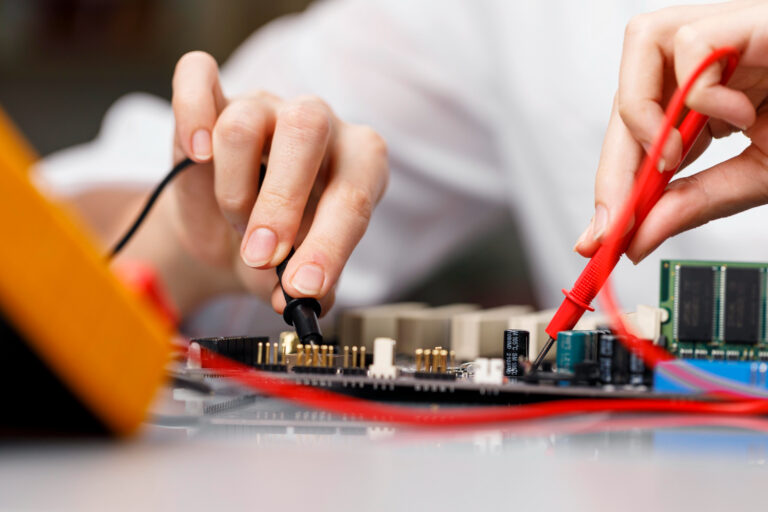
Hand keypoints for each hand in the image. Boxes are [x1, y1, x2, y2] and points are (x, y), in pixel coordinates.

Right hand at [169, 51, 387, 314]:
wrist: (228, 237)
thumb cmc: (277, 252)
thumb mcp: (296, 277)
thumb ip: (304, 288)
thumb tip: (294, 297)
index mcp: (358, 163)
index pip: (353, 192)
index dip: (330, 243)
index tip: (303, 286)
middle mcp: (319, 124)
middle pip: (305, 130)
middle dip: (280, 203)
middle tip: (261, 256)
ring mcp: (267, 106)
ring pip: (246, 123)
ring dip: (234, 189)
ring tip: (236, 221)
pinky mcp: (216, 99)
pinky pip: (198, 75)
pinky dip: (192, 112)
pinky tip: (195, 153)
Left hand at [574, 1, 767, 262]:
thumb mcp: (754, 177)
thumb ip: (693, 203)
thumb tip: (637, 237)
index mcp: (707, 95)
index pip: (638, 133)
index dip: (612, 182)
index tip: (596, 237)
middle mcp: (710, 59)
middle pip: (628, 93)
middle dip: (617, 164)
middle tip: (618, 217)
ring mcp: (729, 32)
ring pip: (644, 44)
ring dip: (648, 113)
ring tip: (680, 155)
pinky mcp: (753, 17)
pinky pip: (692, 40)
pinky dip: (701, 88)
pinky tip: (736, 113)